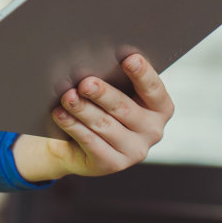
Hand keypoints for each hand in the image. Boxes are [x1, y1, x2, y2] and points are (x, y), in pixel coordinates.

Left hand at [12, 54, 173, 182]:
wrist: (78, 142)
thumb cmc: (100, 104)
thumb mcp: (112, 90)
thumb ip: (113, 77)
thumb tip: (94, 60)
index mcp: (160, 107)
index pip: (154, 89)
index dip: (142, 73)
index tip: (129, 58)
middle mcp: (152, 131)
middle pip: (125, 108)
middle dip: (103, 94)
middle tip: (86, 83)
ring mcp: (134, 151)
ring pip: (105, 125)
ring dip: (84, 109)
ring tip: (68, 97)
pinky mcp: (112, 164)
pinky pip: (91, 143)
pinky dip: (74, 126)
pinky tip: (61, 114)